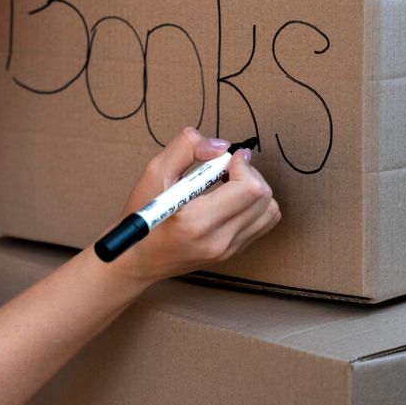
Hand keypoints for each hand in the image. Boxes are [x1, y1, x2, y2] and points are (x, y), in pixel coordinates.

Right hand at [110, 127, 280, 284]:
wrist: (136, 258)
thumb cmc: (141, 214)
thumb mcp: (154, 173)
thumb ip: (184, 148)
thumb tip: (220, 146)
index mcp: (198, 222)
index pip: (249, 189)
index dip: (242, 165)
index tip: (225, 159)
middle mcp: (218, 241)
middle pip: (264, 198)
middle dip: (249, 174)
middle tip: (225, 168)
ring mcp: (228, 250)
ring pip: (269, 211)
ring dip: (254, 190)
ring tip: (228, 184)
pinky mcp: (232, 253)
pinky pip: (262, 224)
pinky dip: (254, 205)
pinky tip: (230, 199)